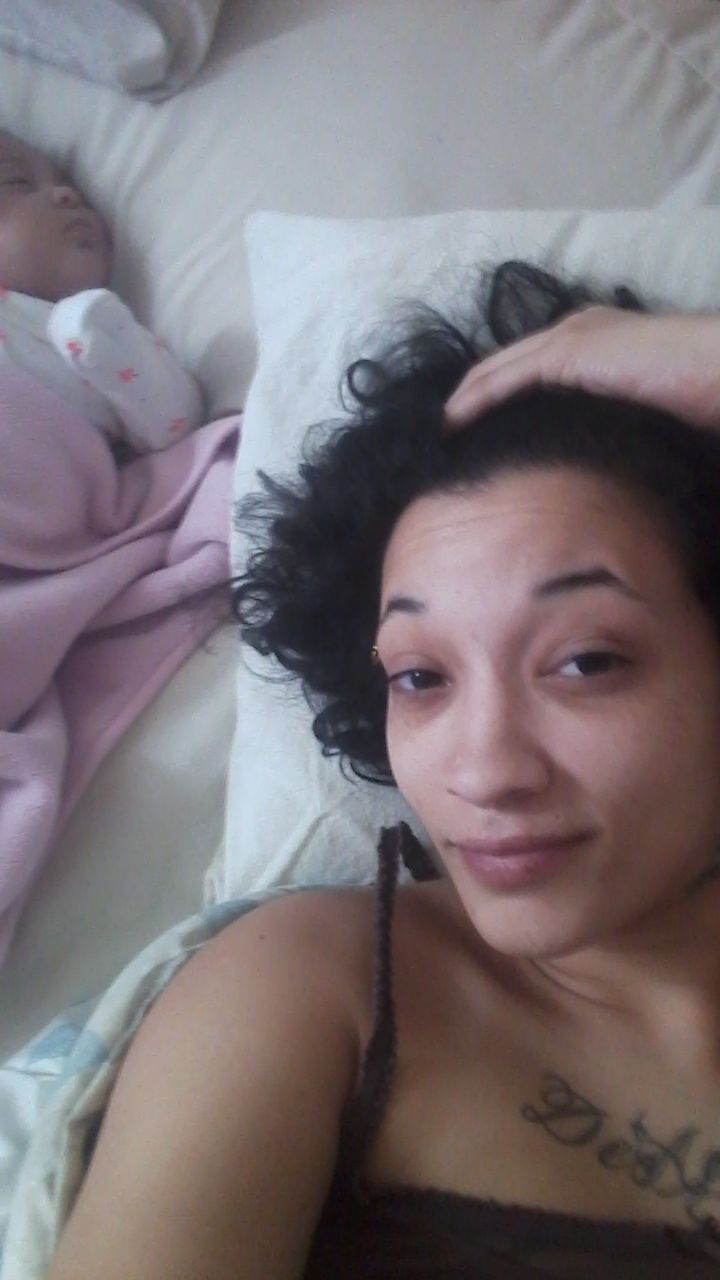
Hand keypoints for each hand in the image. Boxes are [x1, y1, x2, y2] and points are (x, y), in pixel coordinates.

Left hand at [444, 306, 719, 432]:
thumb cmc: (693, 400)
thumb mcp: (635, 412)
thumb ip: (602, 423)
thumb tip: (581, 463)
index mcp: (591, 341)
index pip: (524, 371)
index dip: (491, 401)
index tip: (468, 436)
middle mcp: (573, 330)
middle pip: (501, 368)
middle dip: (468, 401)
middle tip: (440, 439)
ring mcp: (569, 336)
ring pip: (495, 372)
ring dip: (462, 404)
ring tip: (437, 438)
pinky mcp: (568, 351)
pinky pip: (506, 379)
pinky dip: (475, 402)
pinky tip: (452, 426)